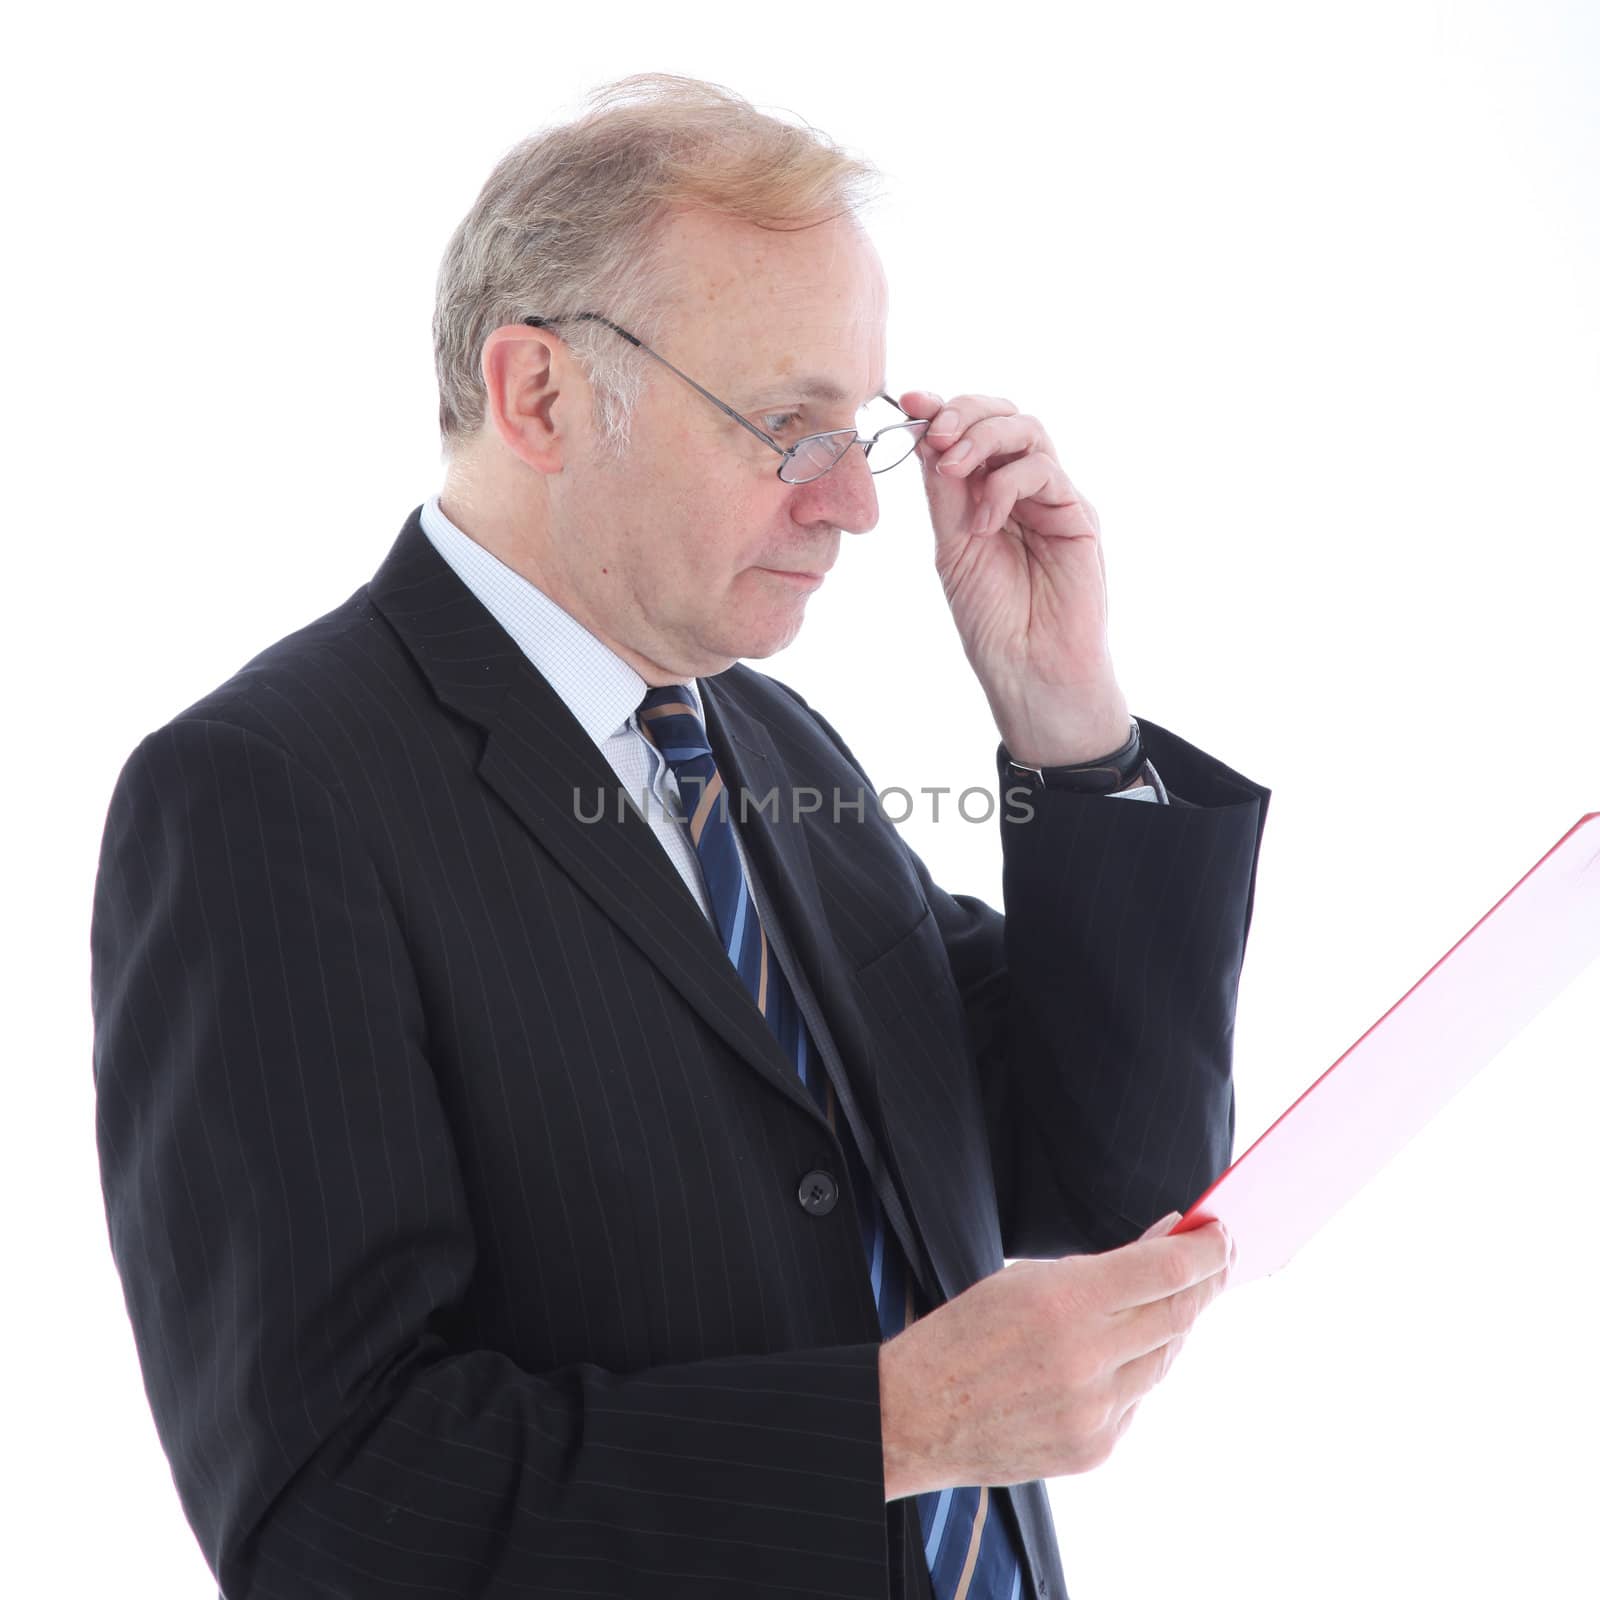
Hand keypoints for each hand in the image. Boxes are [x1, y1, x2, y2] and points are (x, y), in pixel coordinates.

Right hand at [878, 1212, 1232, 1499]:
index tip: (1221, 1232)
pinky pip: (1137, 1399)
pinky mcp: (1096, 1449)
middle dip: (1206, 1282)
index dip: (1204, 1250)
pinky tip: (1121, 1353)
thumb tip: (1166, 1240)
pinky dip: (1137, 1371)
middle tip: (1219, 1258)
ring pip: (1164, 1359)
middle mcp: (1087, 1359)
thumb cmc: (964, 1335)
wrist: (914, 1416)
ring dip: (1174, 1325)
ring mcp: (1095, 1411)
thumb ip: (1102, 1266)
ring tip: (1173, 1298)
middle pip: (1178, 1314)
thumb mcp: (1025, 1279)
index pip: (1164, 1269)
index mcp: (1064, 1302)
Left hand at [899, 388, 1128, 767]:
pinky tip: (984, 521)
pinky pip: (1045, 470)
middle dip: (963, 414)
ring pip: (1027, 429)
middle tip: (934, 437)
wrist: (1029, 670)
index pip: (970, 431)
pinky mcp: (1078, 515)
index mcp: (988, 493)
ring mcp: (1053, 498)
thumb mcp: (952, 547)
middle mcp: (1024, 488)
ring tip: (952, 469)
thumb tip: (924, 433)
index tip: (908, 401)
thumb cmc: (992, 620)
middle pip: (1003, 414)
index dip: (941, 408)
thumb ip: (944, 493)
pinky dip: (1006, 484)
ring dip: (982, 439)